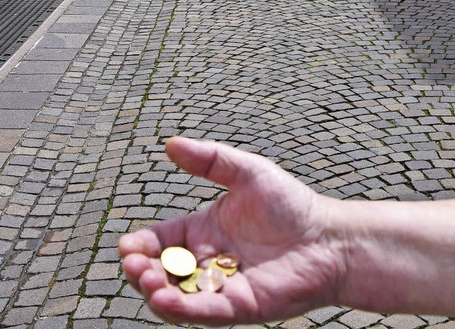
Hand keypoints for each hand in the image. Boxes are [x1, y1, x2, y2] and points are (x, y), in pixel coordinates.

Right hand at [119, 137, 342, 326]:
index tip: (127, 245)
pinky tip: (164, 299)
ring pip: (174, 297)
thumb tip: (170, 143)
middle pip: (160, 272)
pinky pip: (201, 313)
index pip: (161, 241)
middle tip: (133, 263)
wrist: (327, 237)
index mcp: (204, 231)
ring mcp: (219, 287)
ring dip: (153, 290)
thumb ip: (210, 159)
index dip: (141, 245)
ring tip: (147, 277)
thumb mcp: (246, 172)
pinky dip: (179, 310)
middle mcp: (206, 261)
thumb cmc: (290, 203)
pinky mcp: (236, 307)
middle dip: (140, 270)